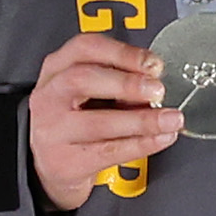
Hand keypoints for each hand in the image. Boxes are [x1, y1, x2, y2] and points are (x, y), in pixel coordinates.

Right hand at [31, 30, 188, 207]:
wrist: (45, 167)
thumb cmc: (71, 121)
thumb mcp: (85, 93)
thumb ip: (115, 84)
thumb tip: (153, 86)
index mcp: (56, 69)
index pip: (84, 48)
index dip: (122, 53)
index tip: (152, 63)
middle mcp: (49, 96)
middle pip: (82, 80)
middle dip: (126, 83)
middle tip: (157, 90)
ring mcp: (53, 130)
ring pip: (98, 122)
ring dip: (142, 121)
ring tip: (170, 119)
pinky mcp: (65, 161)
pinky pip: (108, 152)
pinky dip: (140, 144)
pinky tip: (159, 139)